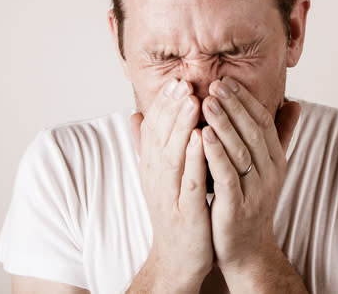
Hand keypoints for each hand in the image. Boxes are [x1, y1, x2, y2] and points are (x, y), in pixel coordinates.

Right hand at [130, 79, 212, 291]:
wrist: (178, 258)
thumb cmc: (175, 212)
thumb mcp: (162, 176)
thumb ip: (152, 146)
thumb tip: (135, 115)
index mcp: (152, 166)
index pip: (155, 128)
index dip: (164, 103)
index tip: (176, 78)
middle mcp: (156, 177)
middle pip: (160, 136)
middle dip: (171, 107)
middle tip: (182, 80)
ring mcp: (169, 195)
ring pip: (172, 155)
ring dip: (181, 126)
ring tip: (192, 100)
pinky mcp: (185, 212)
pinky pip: (189, 181)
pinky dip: (194, 159)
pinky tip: (202, 139)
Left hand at [200, 77, 300, 275]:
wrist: (246, 251)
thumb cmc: (250, 203)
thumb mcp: (268, 168)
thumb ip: (280, 136)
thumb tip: (295, 103)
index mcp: (276, 161)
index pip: (264, 122)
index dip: (246, 100)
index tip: (226, 79)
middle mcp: (270, 174)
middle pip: (254, 132)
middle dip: (234, 105)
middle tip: (215, 83)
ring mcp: (255, 192)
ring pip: (241, 151)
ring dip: (224, 123)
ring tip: (206, 102)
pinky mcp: (237, 209)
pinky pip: (227, 176)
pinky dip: (216, 154)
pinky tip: (203, 136)